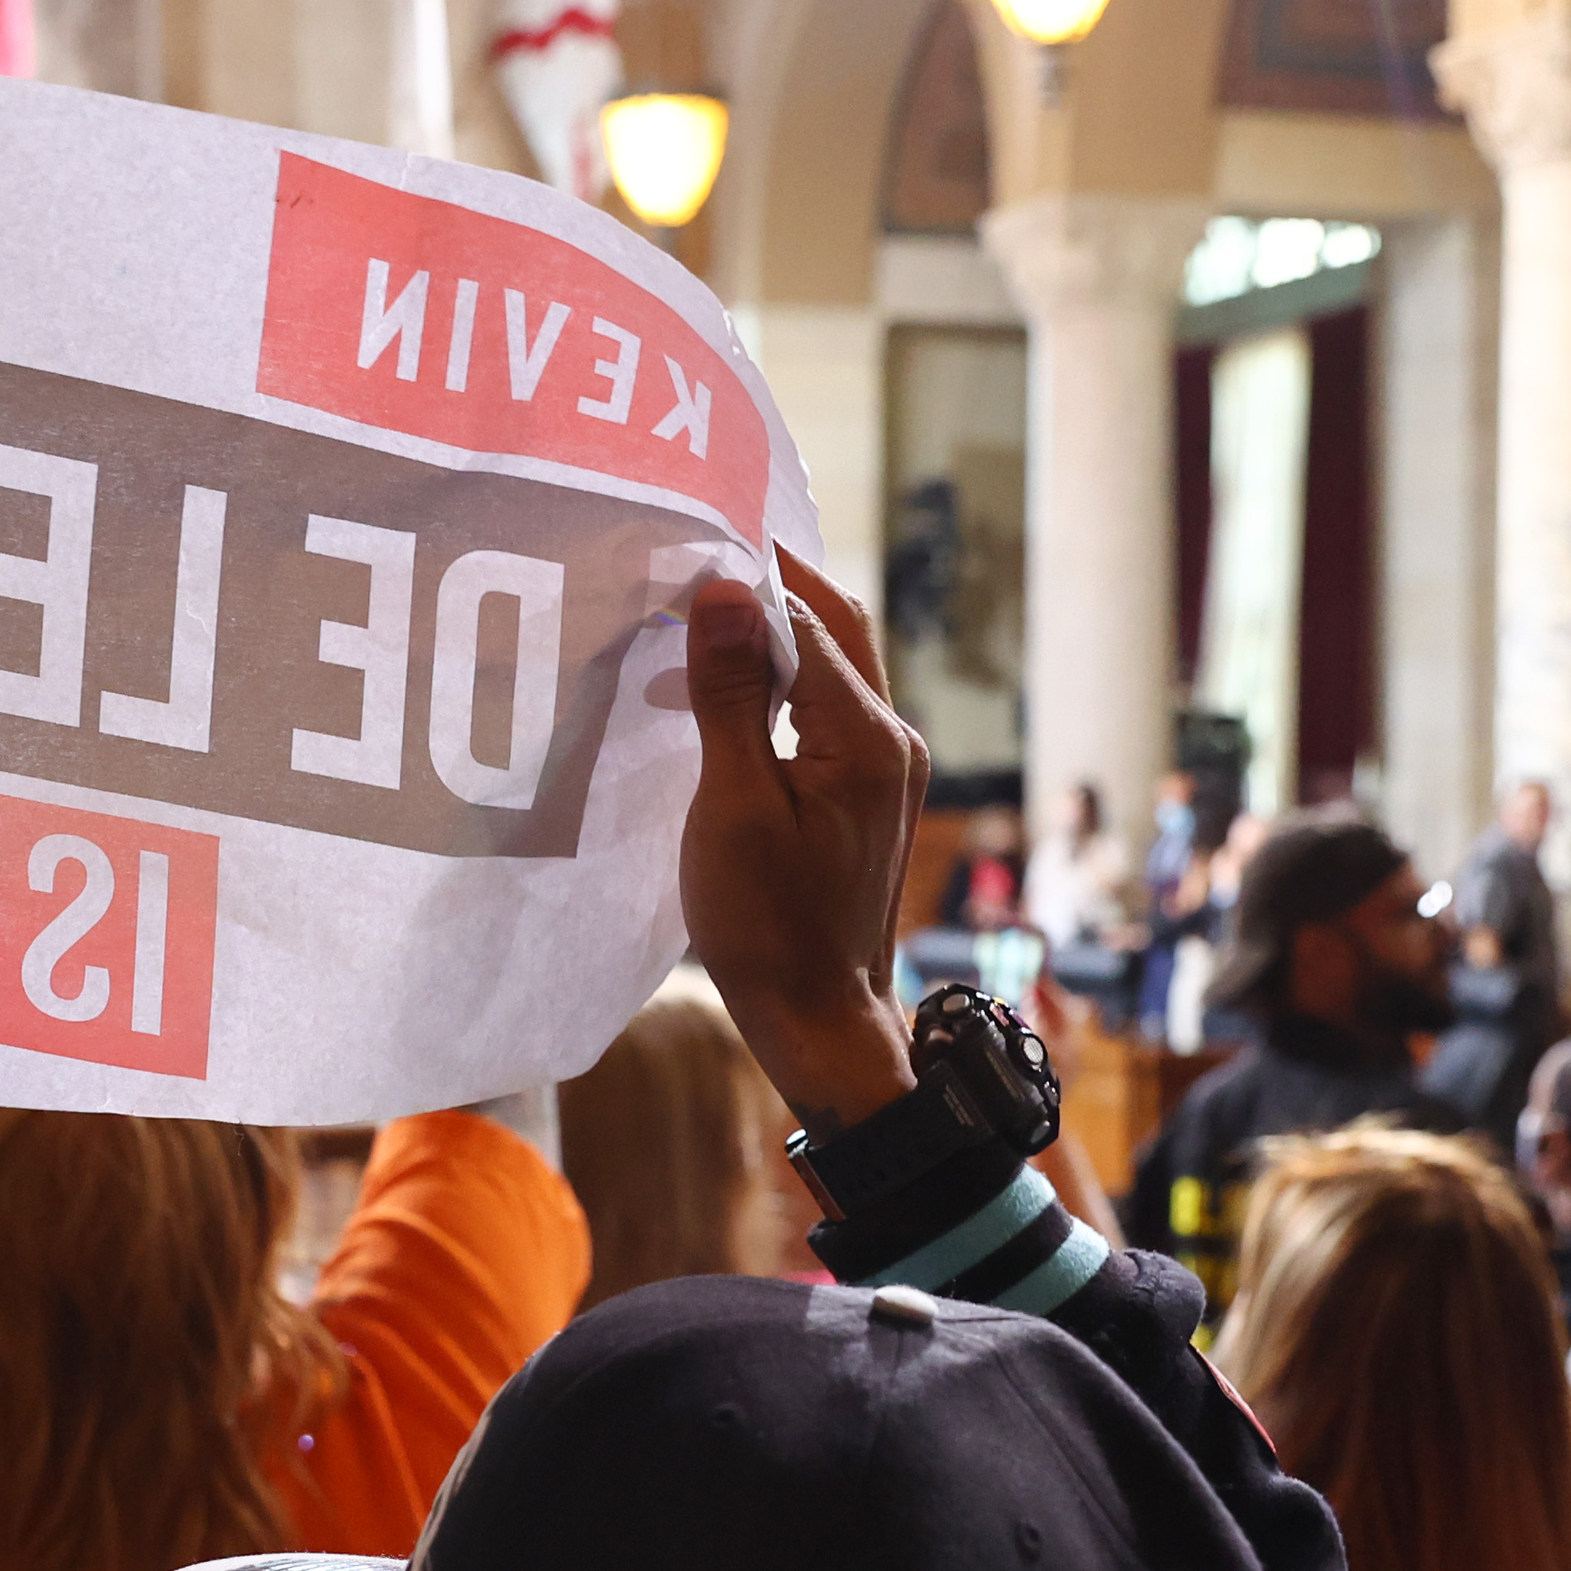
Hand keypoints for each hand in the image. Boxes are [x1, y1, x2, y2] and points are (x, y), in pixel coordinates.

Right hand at [676, 553, 923, 1130]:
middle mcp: (892, 739)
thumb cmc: (768, 926)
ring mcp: (889, 767)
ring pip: (832, 667)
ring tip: (691, 629)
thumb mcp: (733, 807)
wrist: (818, 1018)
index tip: (678, 552)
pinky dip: (780, 686)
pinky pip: (828, 710)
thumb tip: (724, 589)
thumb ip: (730, 695)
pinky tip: (722, 698)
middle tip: (690, 566)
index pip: (801, 621)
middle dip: (766, 590)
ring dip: (769, 639)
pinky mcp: (872, 793)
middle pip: (833, 627)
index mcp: (865, 735)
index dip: (740, 584)